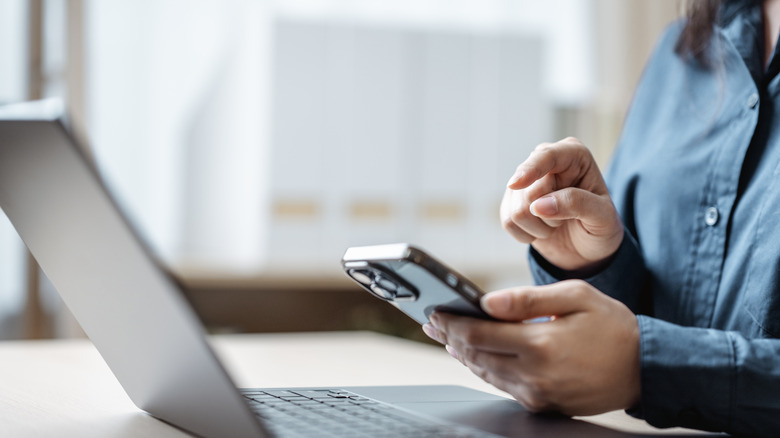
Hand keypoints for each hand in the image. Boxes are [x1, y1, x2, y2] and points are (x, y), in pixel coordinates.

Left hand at [422, 280, 639, 415]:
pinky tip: (476, 355)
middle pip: (475, 356)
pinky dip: (484, 368)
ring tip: (446, 336)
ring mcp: (537, 394)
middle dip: (450, 338)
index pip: (478, 335)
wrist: (645, 368)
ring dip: (462, 354)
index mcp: (540, 344)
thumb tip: (487, 301)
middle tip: (433, 322)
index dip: (451, 323)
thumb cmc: (613, 327)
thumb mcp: (575, 297)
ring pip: (485, 373)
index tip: (435, 311)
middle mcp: (534, 375)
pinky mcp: (542, 404)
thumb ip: (527, 298)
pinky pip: (503, 385)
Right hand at [501, 137, 622, 270]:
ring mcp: (526, 182)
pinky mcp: (512, 201)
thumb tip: (538, 205)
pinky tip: (542, 230)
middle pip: (529, 190)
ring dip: (540, 227)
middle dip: (549, 214)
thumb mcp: (603, 217)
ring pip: (517, 210)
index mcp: (574, 155)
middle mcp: (546, 163)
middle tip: (568, 218)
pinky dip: (527, 234)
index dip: (531, 169)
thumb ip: (577, 204)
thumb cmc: (601, 227)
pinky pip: (508, 221)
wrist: (588, 247)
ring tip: (557, 224)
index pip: (547, 156)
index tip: (515, 185)